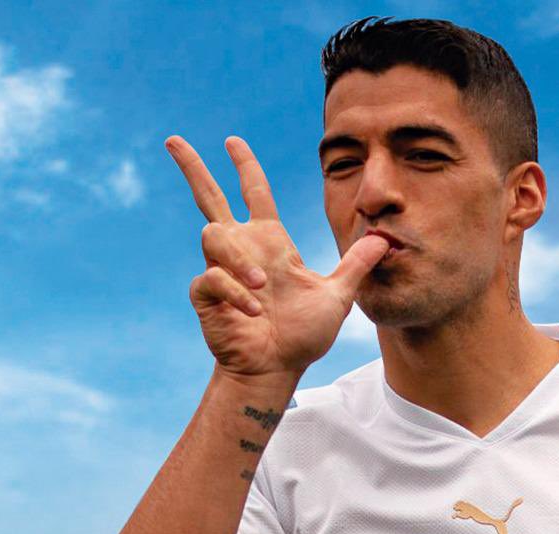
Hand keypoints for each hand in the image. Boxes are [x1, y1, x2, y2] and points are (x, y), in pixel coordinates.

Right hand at [165, 133, 388, 378]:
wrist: (276, 369)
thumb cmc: (302, 336)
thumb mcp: (337, 297)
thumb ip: (356, 265)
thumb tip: (384, 238)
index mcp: (269, 243)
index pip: (254, 193)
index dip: (245, 165)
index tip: (233, 142)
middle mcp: (242, 249)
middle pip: (209, 198)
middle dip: (192, 168)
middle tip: (174, 140)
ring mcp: (220, 271)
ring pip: (212, 235)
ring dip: (237, 259)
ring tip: (260, 288)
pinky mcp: (206, 295)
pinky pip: (211, 277)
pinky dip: (233, 291)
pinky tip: (252, 310)